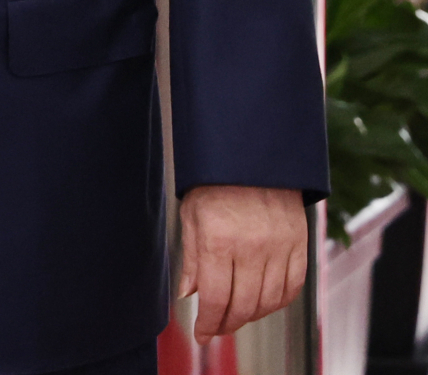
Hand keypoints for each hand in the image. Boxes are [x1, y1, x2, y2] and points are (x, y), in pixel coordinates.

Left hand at [178, 185, 307, 343]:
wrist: (250, 154)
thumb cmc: (215, 181)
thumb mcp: (192, 215)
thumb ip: (192, 259)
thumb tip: (188, 294)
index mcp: (219, 239)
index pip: (215, 298)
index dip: (207, 323)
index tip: (202, 333)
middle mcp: (252, 246)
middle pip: (243, 306)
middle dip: (227, 323)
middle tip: (217, 326)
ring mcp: (279, 246)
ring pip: (268, 303)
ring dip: (252, 316)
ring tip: (238, 314)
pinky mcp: (299, 244)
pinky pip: (292, 288)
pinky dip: (278, 302)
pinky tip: (264, 302)